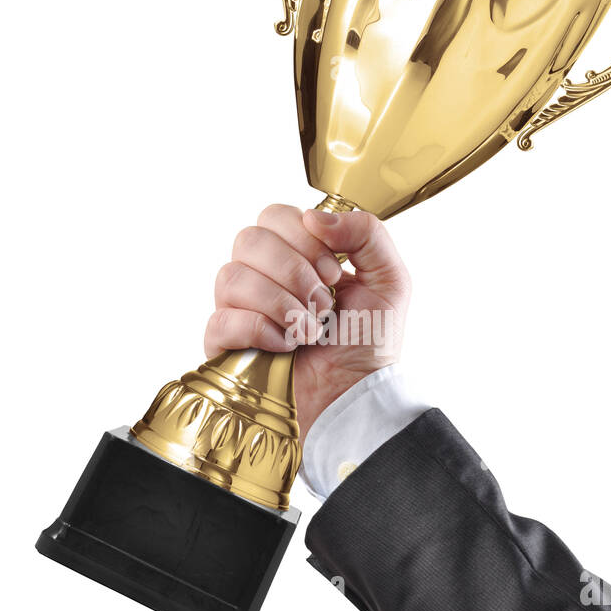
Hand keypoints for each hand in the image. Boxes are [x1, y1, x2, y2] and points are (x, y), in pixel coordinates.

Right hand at [204, 204, 410, 443]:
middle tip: (324, 304)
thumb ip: (366, 232)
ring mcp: (240, 308)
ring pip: (231, 277)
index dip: (305, 241)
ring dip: (281, 304)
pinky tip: (286, 345)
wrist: (357, 395)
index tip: (335, 274)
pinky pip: (221, 319)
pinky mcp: (226, 344)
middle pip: (249, 240)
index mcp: (297, 253)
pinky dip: (260, 331)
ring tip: (310, 330)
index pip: (274, 215)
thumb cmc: (371, 342)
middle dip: (294, 273)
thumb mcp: (389, 279)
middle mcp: (263, 275)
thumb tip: (314, 217)